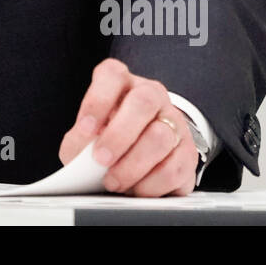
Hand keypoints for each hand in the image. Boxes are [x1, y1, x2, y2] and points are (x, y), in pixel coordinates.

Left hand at [58, 58, 196, 196]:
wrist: (145, 148)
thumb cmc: (109, 135)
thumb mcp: (89, 132)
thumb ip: (80, 141)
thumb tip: (78, 158)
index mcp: (122, 83)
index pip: (112, 75)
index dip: (97, 101)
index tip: (85, 129)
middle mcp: (152, 95)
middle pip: (143, 102)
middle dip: (119, 135)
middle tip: (101, 159)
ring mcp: (174, 121)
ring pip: (160, 137)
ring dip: (133, 165)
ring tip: (114, 181)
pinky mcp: (188, 152)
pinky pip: (173, 168)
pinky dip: (150, 184)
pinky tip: (136, 189)